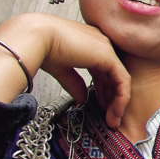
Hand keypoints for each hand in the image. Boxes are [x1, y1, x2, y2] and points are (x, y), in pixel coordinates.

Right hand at [0, 13, 130, 127]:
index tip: (100, 106)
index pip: (102, 70)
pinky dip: (122, 97)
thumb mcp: (62, 69)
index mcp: (90, 45)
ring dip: (118, 102)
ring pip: (120, 79)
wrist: (37, 38)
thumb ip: (74, 83)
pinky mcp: (109, 56)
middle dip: (112, 99)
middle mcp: (101, 44)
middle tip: (110, 118)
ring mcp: (107, 49)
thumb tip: (82, 99)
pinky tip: (116, 111)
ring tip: (113, 120)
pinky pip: (123, 80)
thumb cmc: (42, 47)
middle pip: (112, 76)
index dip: (103, 90)